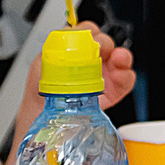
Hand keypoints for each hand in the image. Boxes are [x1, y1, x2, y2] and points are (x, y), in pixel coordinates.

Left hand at [11, 22, 133, 146]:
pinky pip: (125, 79)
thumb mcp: (38, 74)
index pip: (80, 33)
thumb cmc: (38, 103)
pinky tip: (121, 77)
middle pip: (102, 42)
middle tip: (100, 50)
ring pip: (118, 57)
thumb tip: (57, 47)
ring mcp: (101, 75)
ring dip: (121, 56)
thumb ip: (47, 57)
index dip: (85, 33)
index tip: (86, 39)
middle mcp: (86, 61)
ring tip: (118, 60)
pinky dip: (126, 76)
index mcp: (67, 52)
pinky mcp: (113, 91)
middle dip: (103, 43)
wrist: (45, 132)